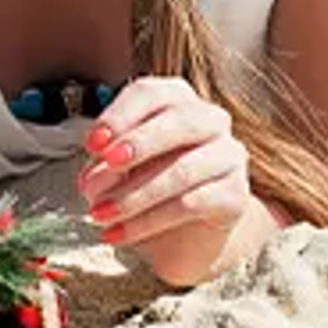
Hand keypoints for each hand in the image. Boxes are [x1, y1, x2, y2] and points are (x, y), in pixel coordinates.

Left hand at [75, 77, 266, 288]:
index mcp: (178, 99)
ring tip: (99, 215)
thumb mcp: (121, 166)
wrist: (183, 232)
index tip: (92, 145)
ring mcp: (229, 156)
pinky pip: (190, 205)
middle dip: (136, 146)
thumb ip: (107, 162)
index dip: (118, 116)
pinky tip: (119, 234)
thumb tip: (92, 176)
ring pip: (182, 170)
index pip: (150, 93)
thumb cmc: (148, 183)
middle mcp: (210, 120)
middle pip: (178, 121)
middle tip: (102, 173)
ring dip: (133, 195)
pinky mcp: (234, 195)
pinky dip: (147, 221)